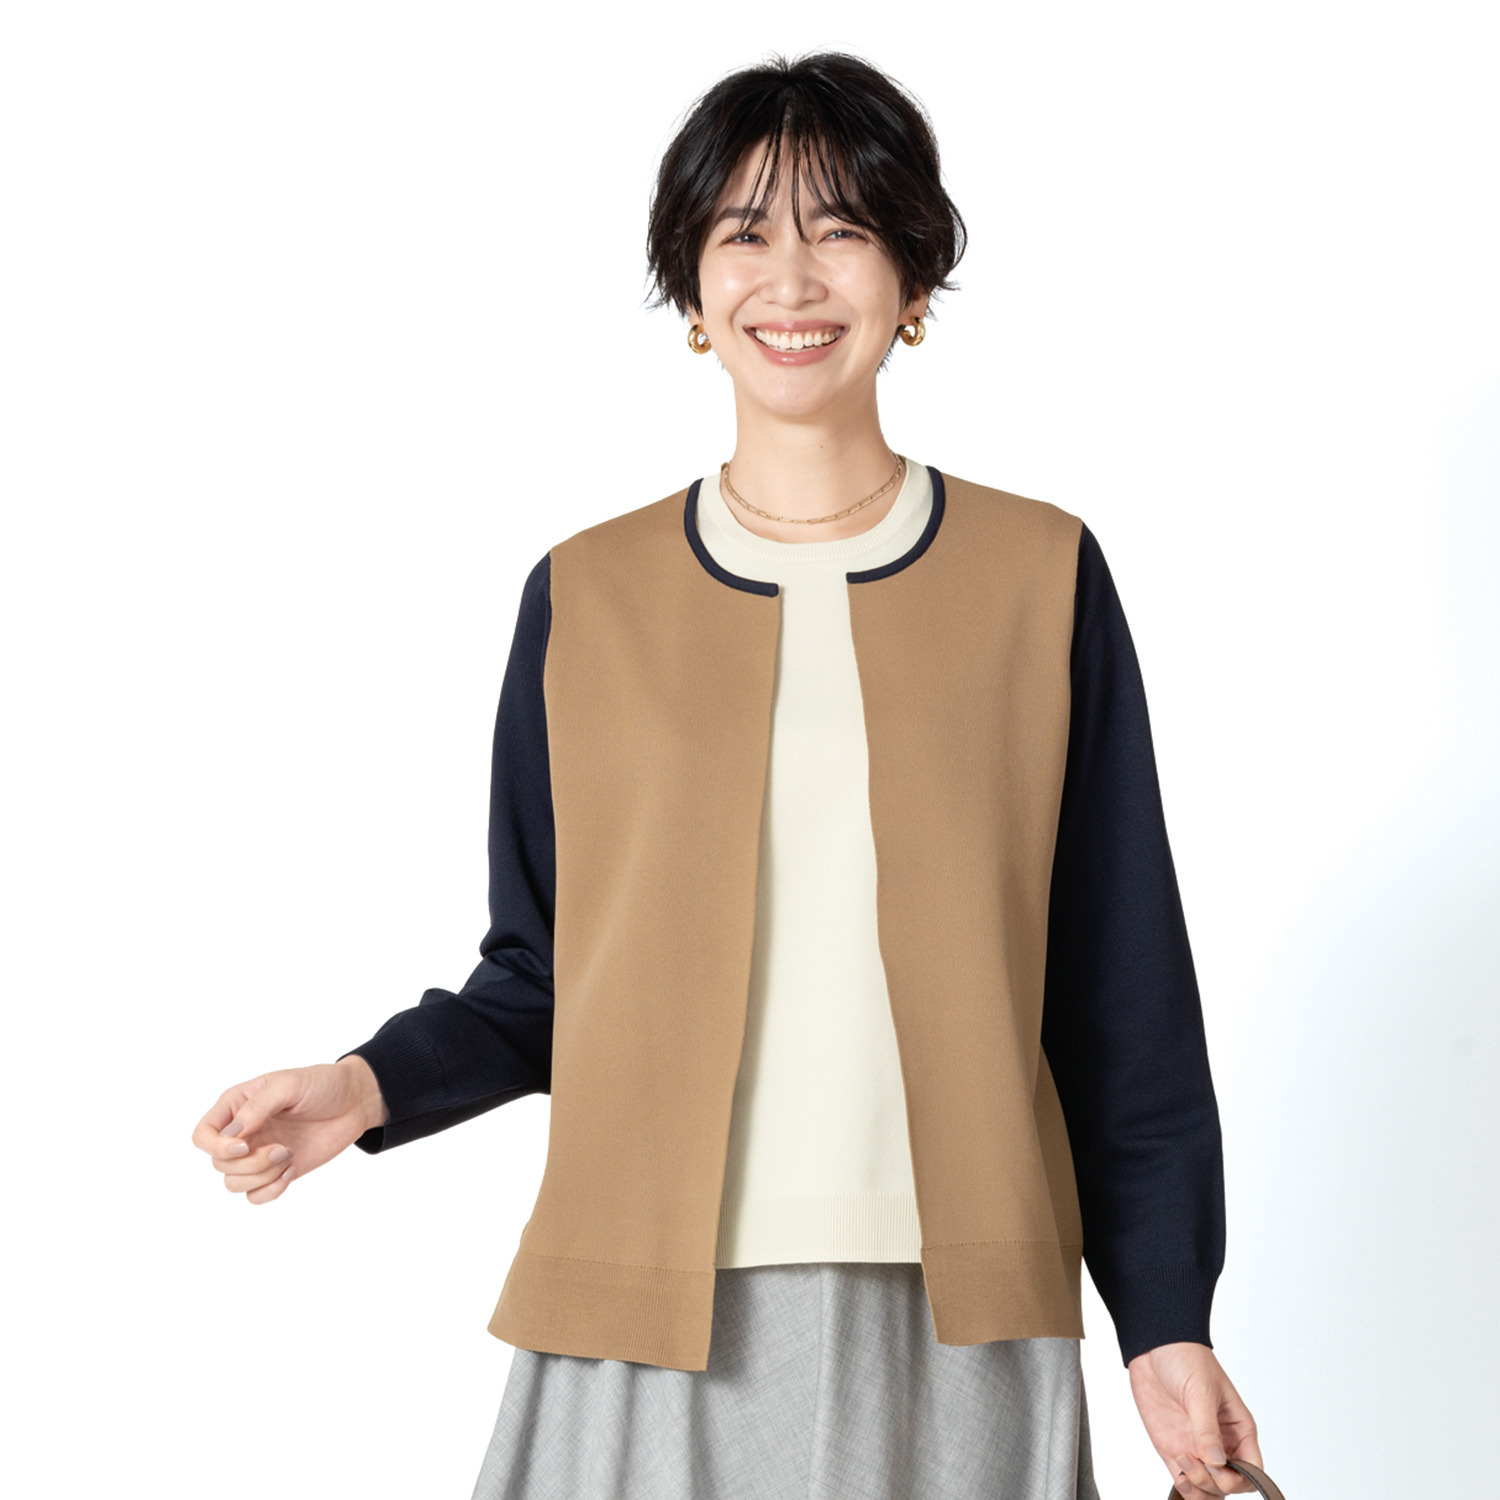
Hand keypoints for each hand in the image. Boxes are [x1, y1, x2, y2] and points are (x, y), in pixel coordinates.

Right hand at [190, 1058, 388, 1204]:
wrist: (355, 1101)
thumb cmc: (322, 1084)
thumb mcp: (289, 1085)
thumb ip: (258, 1107)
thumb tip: (232, 1137)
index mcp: (236, 1106)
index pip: (202, 1135)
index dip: (215, 1148)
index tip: (245, 1146)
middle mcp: (243, 1132)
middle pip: (219, 1164)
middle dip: (249, 1163)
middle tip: (282, 1149)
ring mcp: (259, 1153)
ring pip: (233, 1183)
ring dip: (261, 1176)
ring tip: (288, 1156)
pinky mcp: (276, 1171)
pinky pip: (255, 1196)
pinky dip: (271, 1190)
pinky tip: (292, 1170)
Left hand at [1128, 1341, 1262, 1496]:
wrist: (1153, 1344)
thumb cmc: (1186, 1357)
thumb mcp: (1200, 1390)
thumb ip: (1207, 1429)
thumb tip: (1216, 1462)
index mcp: (1238, 1429)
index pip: (1252, 1469)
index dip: (1240, 1478)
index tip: (1220, 1466)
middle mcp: (1221, 1443)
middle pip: (1230, 1484)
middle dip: (1215, 1482)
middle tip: (1195, 1460)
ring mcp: (1197, 1448)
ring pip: (1209, 1489)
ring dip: (1200, 1489)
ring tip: (1183, 1464)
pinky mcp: (1174, 1449)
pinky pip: (1185, 1482)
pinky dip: (1185, 1489)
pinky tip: (1180, 1477)